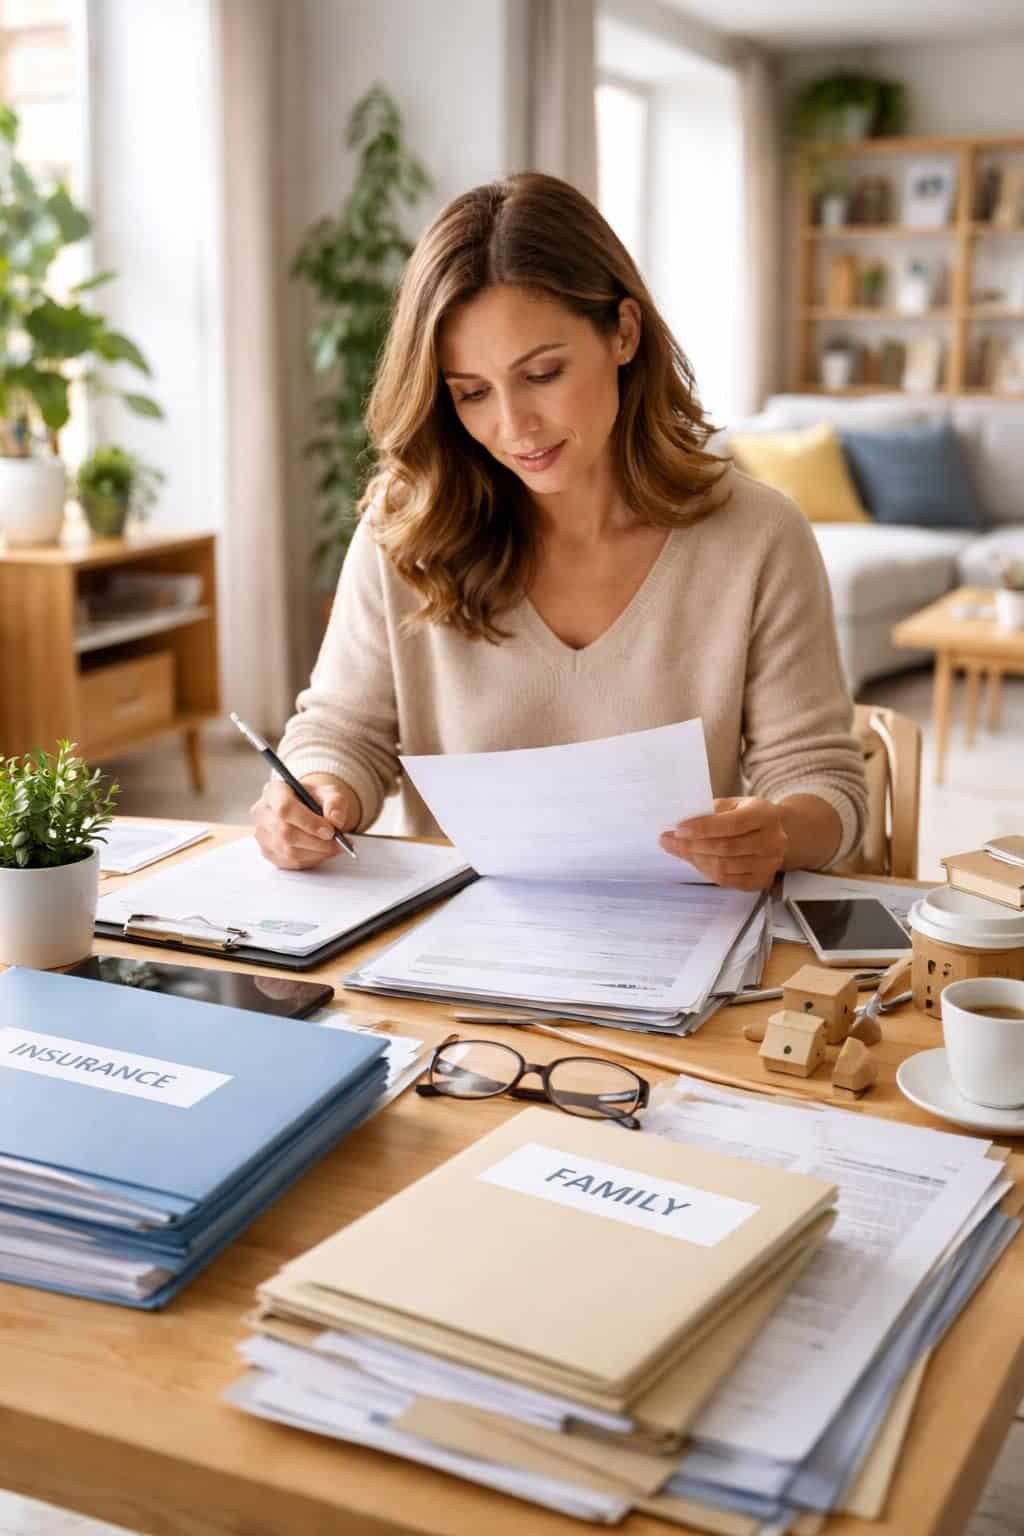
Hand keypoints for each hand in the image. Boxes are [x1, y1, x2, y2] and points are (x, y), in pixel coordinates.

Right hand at [251, 772, 359, 870]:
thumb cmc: (314, 798)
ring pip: (289, 851)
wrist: (305, 808)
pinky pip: (290, 862)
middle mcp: (262, 812)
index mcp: (273, 791)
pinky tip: (322, 852)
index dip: (309, 823)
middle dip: (318, 842)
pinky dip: (311, 860)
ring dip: (317, 853)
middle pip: (287, 833)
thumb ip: (335, 802)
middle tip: (340, 843)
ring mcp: (262, 834)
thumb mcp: (329, 792)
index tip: (331, 831)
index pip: (285, 809)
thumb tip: (336, 820)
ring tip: (335, 847)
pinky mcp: (267, 852)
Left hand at [660, 797, 787, 890]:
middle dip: (694, 845)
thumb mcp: (732, 805)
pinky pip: (730, 882)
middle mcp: (773, 840)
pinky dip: (708, 873)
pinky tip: (698, 862)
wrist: (772, 833)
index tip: (679, 829)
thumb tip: (678, 828)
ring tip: (682, 851)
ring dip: (698, 860)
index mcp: (765, 814)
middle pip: (727, 848)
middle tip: (671, 841)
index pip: (732, 824)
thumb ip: (709, 812)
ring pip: (725, 867)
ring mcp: (770, 863)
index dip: (703, 828)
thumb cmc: (745, 815)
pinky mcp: (763, 880)